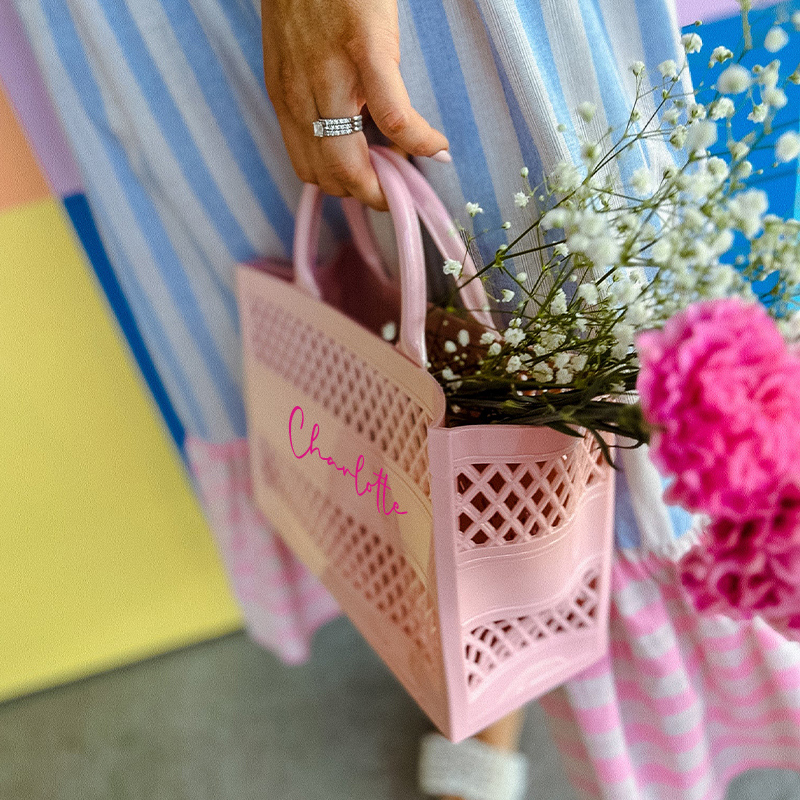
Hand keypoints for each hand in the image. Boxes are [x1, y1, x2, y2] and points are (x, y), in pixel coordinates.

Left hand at [261, 0, 449, 210]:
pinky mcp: (367, 51)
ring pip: (353, 162)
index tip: (371, 181)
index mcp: (286, 97)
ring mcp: (332, 75)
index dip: (343, 188)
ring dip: (388, 183)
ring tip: (414, 173)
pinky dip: (420, 142)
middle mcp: (301, 94)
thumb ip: (312, 95)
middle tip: (397, 191)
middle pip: (330, 177)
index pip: (309, 170)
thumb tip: (351, 131)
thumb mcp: (295, 56)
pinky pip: (395, 117)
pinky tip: (438, 145)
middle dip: (368, 196)